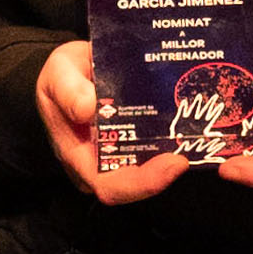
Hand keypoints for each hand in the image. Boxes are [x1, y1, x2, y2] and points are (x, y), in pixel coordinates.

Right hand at [36, 42, 192, 206]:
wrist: (74, 67)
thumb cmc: (63, 74)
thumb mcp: (57, 72)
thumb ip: (67, 88)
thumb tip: (87, 108)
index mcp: (77, 154)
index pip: (107, 185)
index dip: (140, 183)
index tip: (170, 163)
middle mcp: (99, 163)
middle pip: (133, 186)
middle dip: (160, 177)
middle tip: (185, 158)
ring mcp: (118, 155)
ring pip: (147, 172)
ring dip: (171, 162)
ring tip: (195, 143)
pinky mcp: (134, 144)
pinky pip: (154, 154)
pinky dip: (173, 146)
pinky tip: (190, 131)